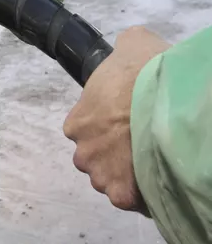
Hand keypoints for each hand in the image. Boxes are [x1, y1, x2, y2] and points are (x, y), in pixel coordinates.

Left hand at [63, 26, 169, 212]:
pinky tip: (155, 179)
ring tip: (149, 162)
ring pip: (110, 181)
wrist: (166, 99)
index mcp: (77, 121)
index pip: (83, 129)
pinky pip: (129, 200)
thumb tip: (126, 43)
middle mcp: (82, 151)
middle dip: (112, 154)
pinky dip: (141, 195)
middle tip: (137, 143)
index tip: (123, 123)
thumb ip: (122, 48)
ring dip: (125, 175)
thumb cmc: (145, 72)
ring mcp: (101, 174)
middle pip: (95, 158)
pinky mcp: (123, 194)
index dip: (105, 127)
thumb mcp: (132, 44)